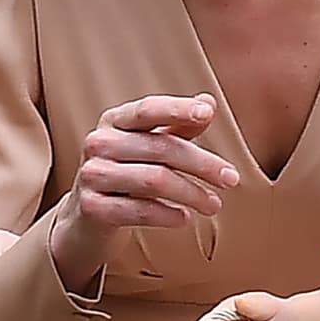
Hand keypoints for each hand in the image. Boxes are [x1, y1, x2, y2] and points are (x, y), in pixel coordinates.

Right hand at [50, 93, 239, 292]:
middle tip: (231, 180)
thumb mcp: (152, 145)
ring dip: (191, 194)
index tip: (208, 114)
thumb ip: (180, 125)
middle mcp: (99, 143)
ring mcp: (92, 175)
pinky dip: (167, 215)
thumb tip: (209, 101)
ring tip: (213, 205)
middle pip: (161, 148)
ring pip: (154, 180)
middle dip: (202, 164)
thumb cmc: (128, 172)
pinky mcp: (92, 208)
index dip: (178, 108)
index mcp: (115, 120)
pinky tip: (184, 218)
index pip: (148, 109)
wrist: (88, 217)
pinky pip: (139, 210)